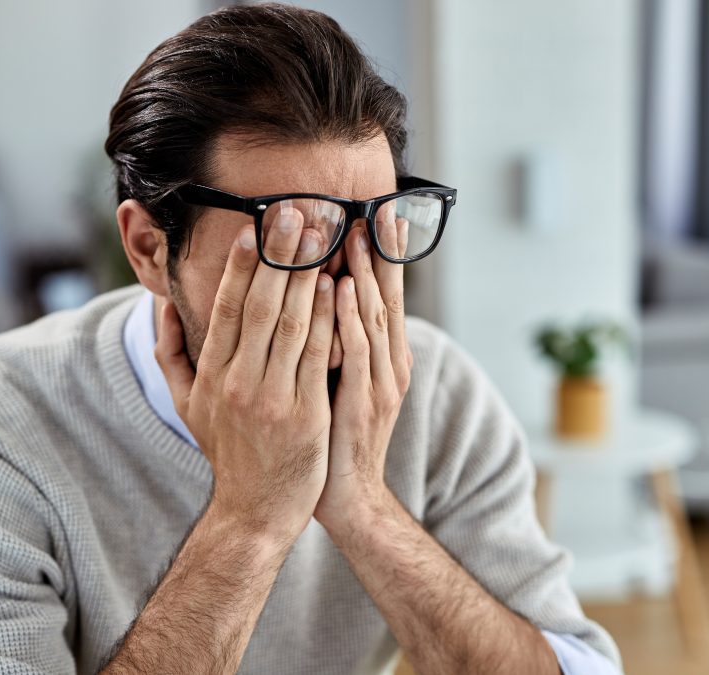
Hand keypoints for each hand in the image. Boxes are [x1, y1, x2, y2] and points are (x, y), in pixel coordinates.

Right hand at [155, 205, 336, 543]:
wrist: (255, 511)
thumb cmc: (226, 451)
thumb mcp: (186, 405)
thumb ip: (170, 352)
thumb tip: (161, 305)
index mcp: (211, 375)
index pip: (227, 309)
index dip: (241, 266)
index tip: (254, 227)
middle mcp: (238, 383)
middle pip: (261, 307)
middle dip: (280, 255)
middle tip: (297, 211)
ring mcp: (273, 399)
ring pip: (292, 324)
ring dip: (308, 275)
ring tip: (323, 235)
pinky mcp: (307, 414)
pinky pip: (319, 356)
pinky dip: (329, 318)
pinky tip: (338, 285)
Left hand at [314, 207, 412, 529]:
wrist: (346, 495)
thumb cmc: (333, 436)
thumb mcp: (338, 381)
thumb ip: (334, 341)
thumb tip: (318, 299)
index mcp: (384, 357)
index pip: (382, 295)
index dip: (382, 255)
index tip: (377, 213)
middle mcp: (389, 364)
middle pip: (386, 297)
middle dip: (379, 252)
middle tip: (372, 207)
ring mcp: (380, 383)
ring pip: (372, 317)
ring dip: (363, 273)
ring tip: (355, 232)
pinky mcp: (363, 402)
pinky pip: (356, 351)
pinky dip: (349, 318)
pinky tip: (339, 288)